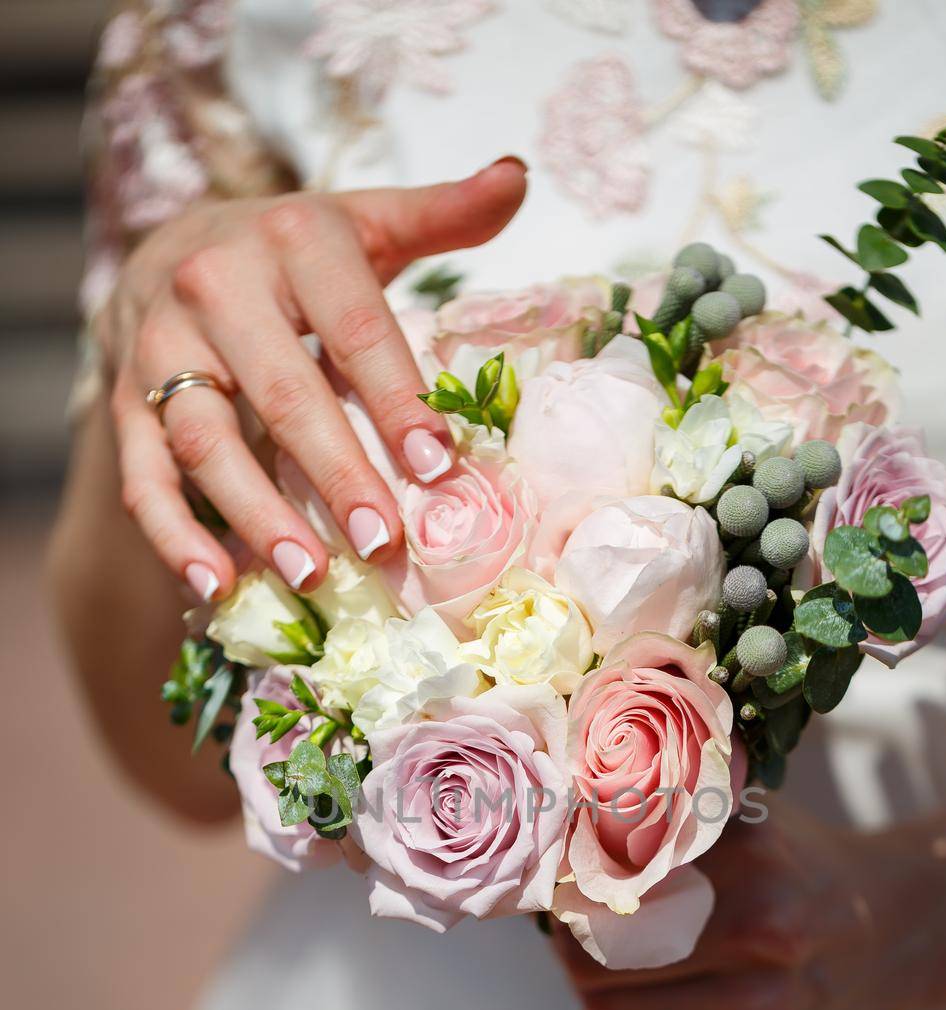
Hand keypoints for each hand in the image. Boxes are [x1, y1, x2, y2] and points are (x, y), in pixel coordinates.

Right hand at [101, 158, 526, 600]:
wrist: (167, 251)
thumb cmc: (289, 256)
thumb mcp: (361, 224)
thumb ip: (439, 214)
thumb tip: (516, 179)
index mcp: (292, 241)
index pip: (353, 327)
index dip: (396, 397)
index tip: (438, 464)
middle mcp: (216, 288)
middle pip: (282, 394)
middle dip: (335, 474)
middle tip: (383, 544)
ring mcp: (159, 348)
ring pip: (205, 442)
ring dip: (256, 516)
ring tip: (310, 576)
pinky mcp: (123, 402)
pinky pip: (142, 477)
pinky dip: (174, 538)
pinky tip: (217, 587)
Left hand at [556, 801, 900, 1009]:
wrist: (891, 936)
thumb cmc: (791, 865)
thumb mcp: (743, 815)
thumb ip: (663, 808)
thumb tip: (562, 816)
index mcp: (753, 864)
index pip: (604, 884)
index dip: (565, 887)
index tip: (558, 883)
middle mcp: (764, 939)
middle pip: (596, 952)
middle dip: (569, 939)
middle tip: (569, 926)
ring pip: (606, 1008)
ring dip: (589, 985)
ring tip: (604, 962)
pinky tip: (633, 1001)